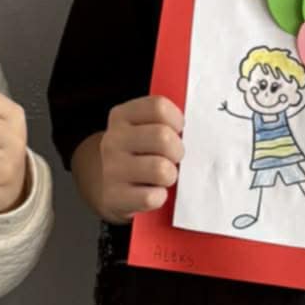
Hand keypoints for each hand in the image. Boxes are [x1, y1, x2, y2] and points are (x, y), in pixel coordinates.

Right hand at [84, 94, 184, 221]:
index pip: (158, 107)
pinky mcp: (114, 196)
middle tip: (173, 158)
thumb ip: (165, 122)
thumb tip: (196, 129)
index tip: (177, 130)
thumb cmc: (139, 155)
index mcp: (121, 116)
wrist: (108, 187)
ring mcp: (112, 169)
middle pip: (162, 137)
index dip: (176, 120)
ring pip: (160, 169)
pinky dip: (160, 197)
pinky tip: (153, 192)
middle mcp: (113, 140)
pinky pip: (152, 197)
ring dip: (170, 176)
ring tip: (164, 176)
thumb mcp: (144, 129)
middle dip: (177, 151)